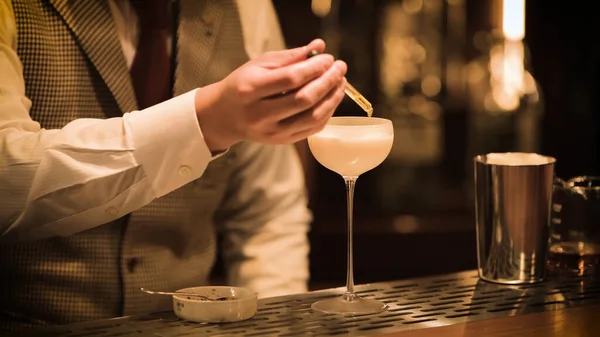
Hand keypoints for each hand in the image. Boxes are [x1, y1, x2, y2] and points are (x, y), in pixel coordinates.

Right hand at [195, 39, 346, 151]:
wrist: (225, 116)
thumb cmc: (243, 85)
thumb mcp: (259, 65)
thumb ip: (290, 56)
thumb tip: (320, 46)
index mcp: (251, 90)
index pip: (290, 79)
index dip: (314, 67)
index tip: (328, 57)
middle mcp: (260, 114)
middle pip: (304, 99)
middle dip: (328, 82)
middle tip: (340, 68)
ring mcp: (272, 132)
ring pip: (312, 117)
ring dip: (332, 99)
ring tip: (341, 82)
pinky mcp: (282, 141)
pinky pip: (312, 129)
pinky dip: (327, 113)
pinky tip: (332, 99)